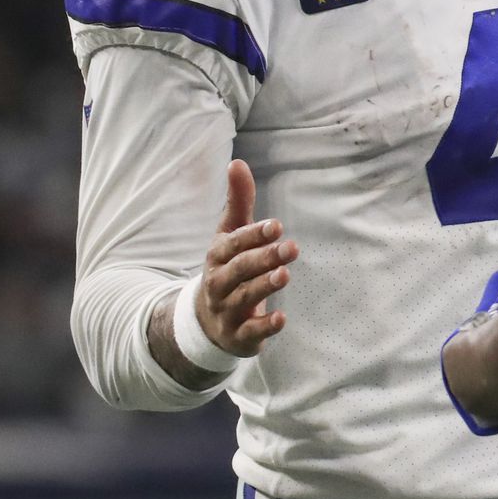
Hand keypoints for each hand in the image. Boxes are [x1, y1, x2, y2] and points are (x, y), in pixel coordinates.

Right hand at [197, 160, 297, 355]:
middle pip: (239, 269)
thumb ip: (238, 201)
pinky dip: (265, 326)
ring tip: (286, 274)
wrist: (206, 322)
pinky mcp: (239, 335)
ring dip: (265, 286)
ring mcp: (227, 311)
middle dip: (264, 258)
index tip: (276, 225)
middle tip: (291, 247)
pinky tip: (282, 318)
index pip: (234, 243)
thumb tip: (237, 162)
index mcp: (218, 256)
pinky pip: (250, 332)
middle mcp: (219, 283)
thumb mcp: (229, 235)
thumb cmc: (227, 268)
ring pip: (245, 298)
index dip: (253, 234)